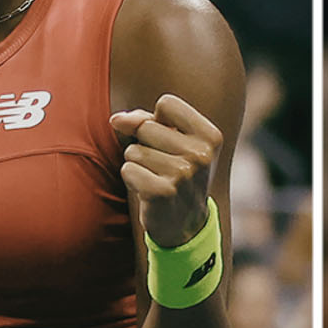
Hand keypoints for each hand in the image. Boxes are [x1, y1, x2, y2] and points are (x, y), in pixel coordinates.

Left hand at [109, 93, 223, 247]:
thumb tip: (116, 119)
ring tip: (157, 178)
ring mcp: (184, 174)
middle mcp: (201, 154)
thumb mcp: (170, 140)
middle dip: (145, 144)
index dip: (158, 119)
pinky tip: (149, 191)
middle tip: (163, 166)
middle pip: (146, 127)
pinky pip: (127, 170)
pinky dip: (132, 179)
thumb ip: (143, 120)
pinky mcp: (162, 192)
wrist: (185, 223)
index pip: (167, 103)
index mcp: (211, 136)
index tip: (170, 139)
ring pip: (134, 150)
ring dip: (138, 164)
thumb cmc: (175, 172)